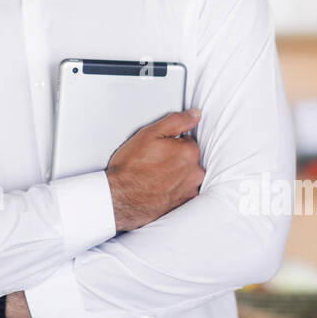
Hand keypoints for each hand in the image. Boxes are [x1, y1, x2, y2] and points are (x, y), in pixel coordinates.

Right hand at [106, 108, 204, 231]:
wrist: (121, 197)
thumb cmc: (132, 167)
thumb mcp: (150, 133)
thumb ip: (177, 121)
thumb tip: (195, 114)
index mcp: (189, 152)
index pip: (187, 141)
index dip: (171, 143)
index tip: (158, 149)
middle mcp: (195, 172)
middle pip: (189, 158)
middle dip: (176, 158)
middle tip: (154, 162)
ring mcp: (190, 190)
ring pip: (187, 175)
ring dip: (176, 173)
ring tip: (155, 176)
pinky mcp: (184, 203)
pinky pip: (184, 190)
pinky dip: (174, 188)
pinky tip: (158, 187)